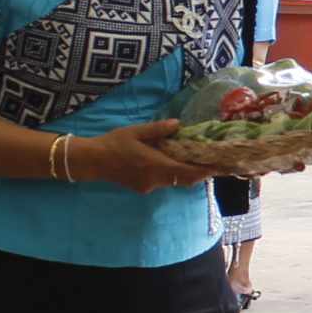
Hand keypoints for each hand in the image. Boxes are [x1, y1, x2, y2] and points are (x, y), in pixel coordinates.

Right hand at [80, 121, 209, 194]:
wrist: (94, 161)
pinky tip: (173, 165)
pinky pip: (163, 183)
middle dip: (199, 174)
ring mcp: (148, 186)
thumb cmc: (114, 143)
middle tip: (212, 165)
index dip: (203, 170)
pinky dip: (172, 176)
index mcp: (154, 164)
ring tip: (197, 164)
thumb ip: (158, 130)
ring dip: (186, 175)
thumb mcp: (136, 132)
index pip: (185, 170)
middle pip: (183, 179)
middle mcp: (154, 178)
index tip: (217, 167)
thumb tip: (177, 124)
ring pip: (174, 182)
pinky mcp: (142, 188)